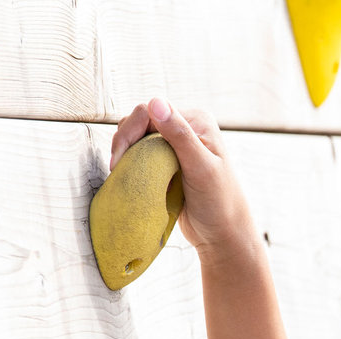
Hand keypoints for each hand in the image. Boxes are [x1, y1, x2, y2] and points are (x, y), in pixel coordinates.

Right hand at [110, 99, 255, 262]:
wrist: (223, 234)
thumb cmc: (219, 203)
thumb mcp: (201, 168)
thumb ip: (180, 136)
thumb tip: (155, 102)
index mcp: (197, 121)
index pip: (149, 112)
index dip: (130, 132)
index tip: (120, 160)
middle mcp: (187, 127)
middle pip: (139, 123)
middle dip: (124, 143)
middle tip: (117, 169)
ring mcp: (176, 145)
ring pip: (136, 139)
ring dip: (126, 153)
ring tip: (122, 174)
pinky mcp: (167, 162)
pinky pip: (139, 154)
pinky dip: (130, 163)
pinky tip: (128, 177)